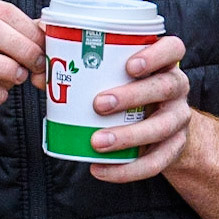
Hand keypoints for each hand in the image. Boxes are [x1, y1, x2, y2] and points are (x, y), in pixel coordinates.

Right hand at [0, 0, 43, 134]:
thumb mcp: (3, 47)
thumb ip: (25, 38)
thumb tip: (50, 34)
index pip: (1, 9)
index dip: (28, 30)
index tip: (45, 47)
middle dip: (20, 47)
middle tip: (38, 64)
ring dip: (3, 67)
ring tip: (20, 78)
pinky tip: (0, 96)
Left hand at [87, 35, 191, 182]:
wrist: (160, 126)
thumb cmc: (126, 88)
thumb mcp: (110, 72)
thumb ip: (77, 63)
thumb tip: (39, 71)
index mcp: (163, 63)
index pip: (173, 49)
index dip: (156, 55)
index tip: (130, 65)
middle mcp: (176, 88)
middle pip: (166, 86)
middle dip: (133, 95)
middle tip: (98, 104)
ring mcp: (178, 118)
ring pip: (162, 126)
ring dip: (128, 135)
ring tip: (96, 141)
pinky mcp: (174, 148)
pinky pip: (156, 162)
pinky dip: (127, 169)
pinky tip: (101, 169)